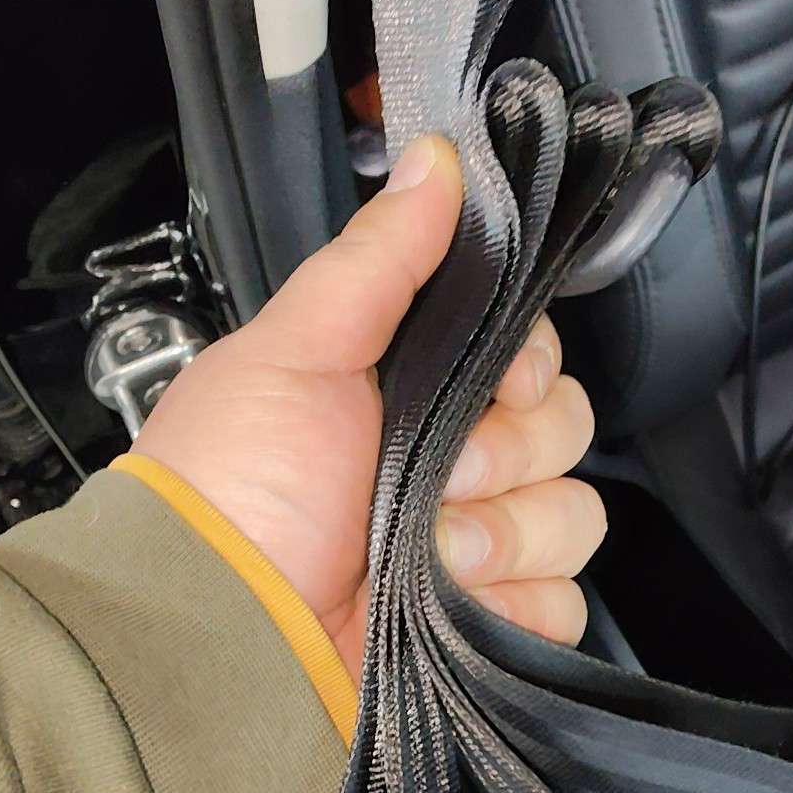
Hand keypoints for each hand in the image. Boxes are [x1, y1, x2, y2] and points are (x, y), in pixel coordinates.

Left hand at [136, 136, 605, 678]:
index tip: (502, 381)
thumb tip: (438, 162)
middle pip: (566, 432)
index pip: (530, 359)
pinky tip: (455, 604)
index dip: (531, 367)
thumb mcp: (294, 351)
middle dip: (508, 453)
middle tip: (440, 476)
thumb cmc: (235, 487)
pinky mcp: (488, 631)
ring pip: (573, 519)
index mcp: (412, 397)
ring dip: (505, 535)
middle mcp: (450, 470)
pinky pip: (562, 606)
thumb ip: (377, 259)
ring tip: (430, 555)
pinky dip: (516, 605)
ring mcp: (472, 553)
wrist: (219, 630)